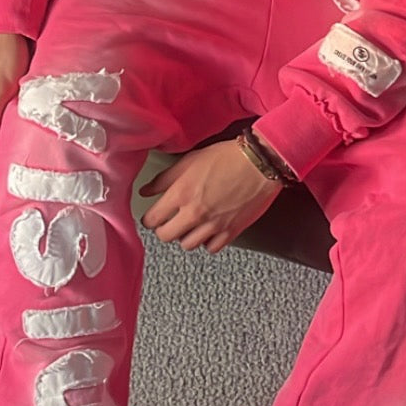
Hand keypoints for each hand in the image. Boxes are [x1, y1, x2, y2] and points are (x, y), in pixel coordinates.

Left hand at [138, 139, 282, 253]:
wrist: (259, 164)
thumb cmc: (226, 157)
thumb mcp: (189, 161)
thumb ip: (164, 179)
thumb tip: (146, 191)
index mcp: (181, 194)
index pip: (152, 219)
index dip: (148, 219)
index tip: (151, 217)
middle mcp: (194, 213)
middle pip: (166, 236)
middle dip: (163, 230)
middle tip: (167, 222)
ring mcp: (213, 225)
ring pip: (187, 245)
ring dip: (185, 236)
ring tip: (189, 225)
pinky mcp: (231, 232)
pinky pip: (211, 248)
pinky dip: (206, 242)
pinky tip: (207, 230)